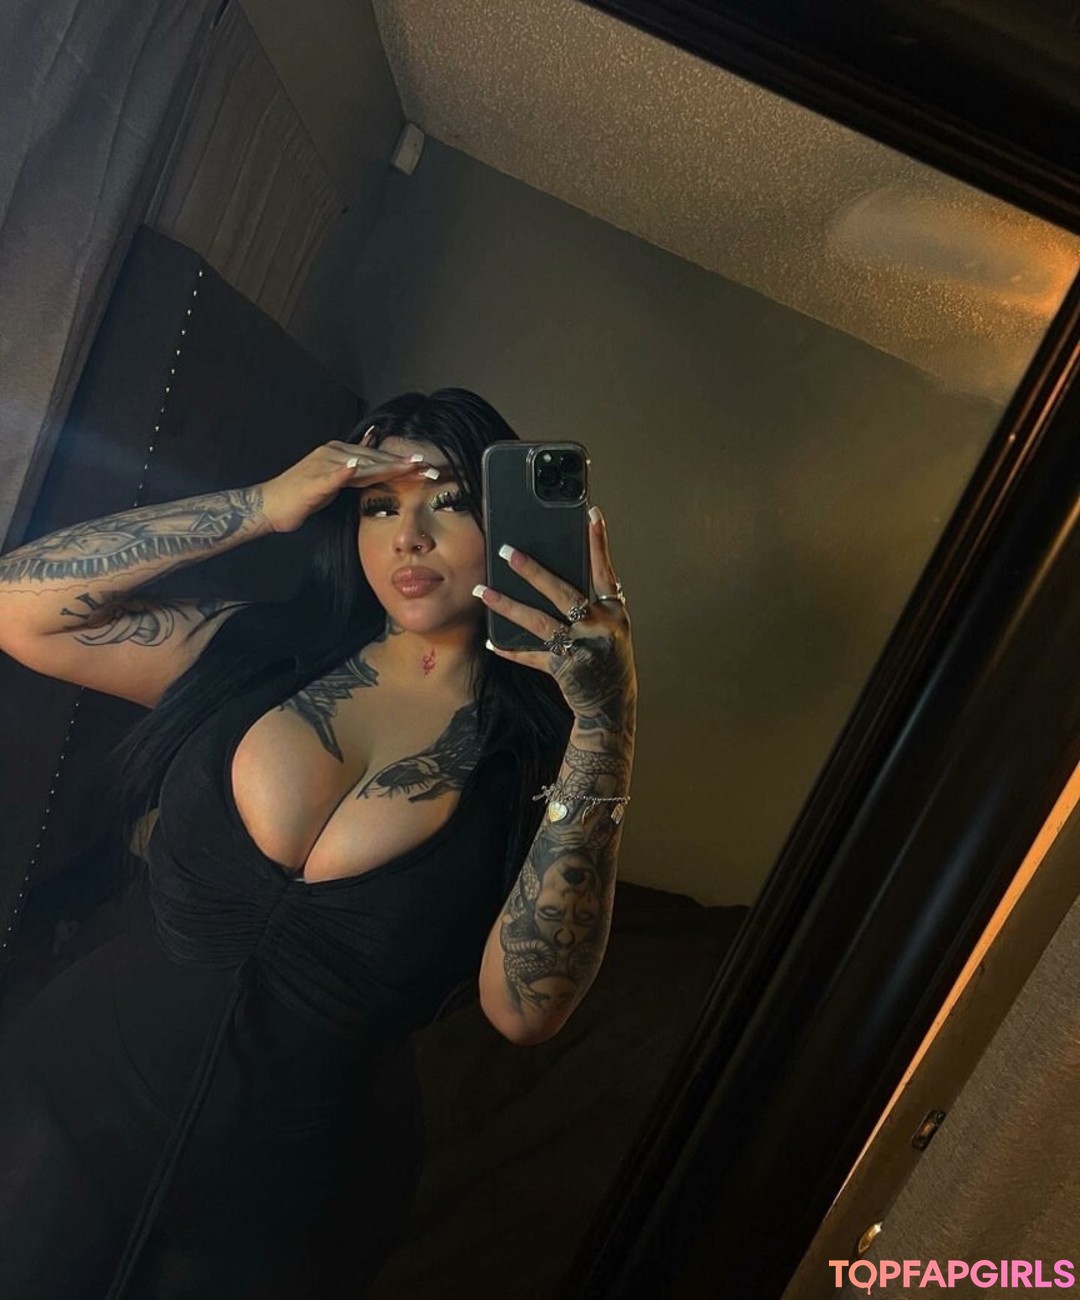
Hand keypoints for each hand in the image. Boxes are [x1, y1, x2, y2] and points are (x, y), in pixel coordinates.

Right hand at [259, 432, 437, 533]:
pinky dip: (344, 471)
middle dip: (405, 464)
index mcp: (342, 453)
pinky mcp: (313, 481)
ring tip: (411, 466)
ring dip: (387, 465)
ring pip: (362, 464)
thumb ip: (357, 475)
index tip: (430, 468)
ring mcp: (323, 464)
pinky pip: (332, 475)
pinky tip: (358, 468)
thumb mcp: (336, 483)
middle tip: (432, 468)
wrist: (270, 505)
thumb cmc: (303, 496)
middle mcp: (334, 452)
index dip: (404, 463)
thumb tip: (378, 470)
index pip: (379, 457)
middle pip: (376, 458)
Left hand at [477, 506, 636, 732]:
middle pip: (563, 593)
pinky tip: (490, 640)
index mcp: (614, 614)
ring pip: (539, 622)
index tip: (591, 515)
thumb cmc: (609, 662)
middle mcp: (600, 629)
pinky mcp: (564, 670)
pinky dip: (510, 649)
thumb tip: (559, 576)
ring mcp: (582, 650)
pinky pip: (531, 656)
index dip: (598, 544)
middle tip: (507, 552)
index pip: (604, 572)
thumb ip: (594, 605)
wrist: (612, 707)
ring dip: (508, 605)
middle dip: (533, 572)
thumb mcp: (612, 630)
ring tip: (482, 591)